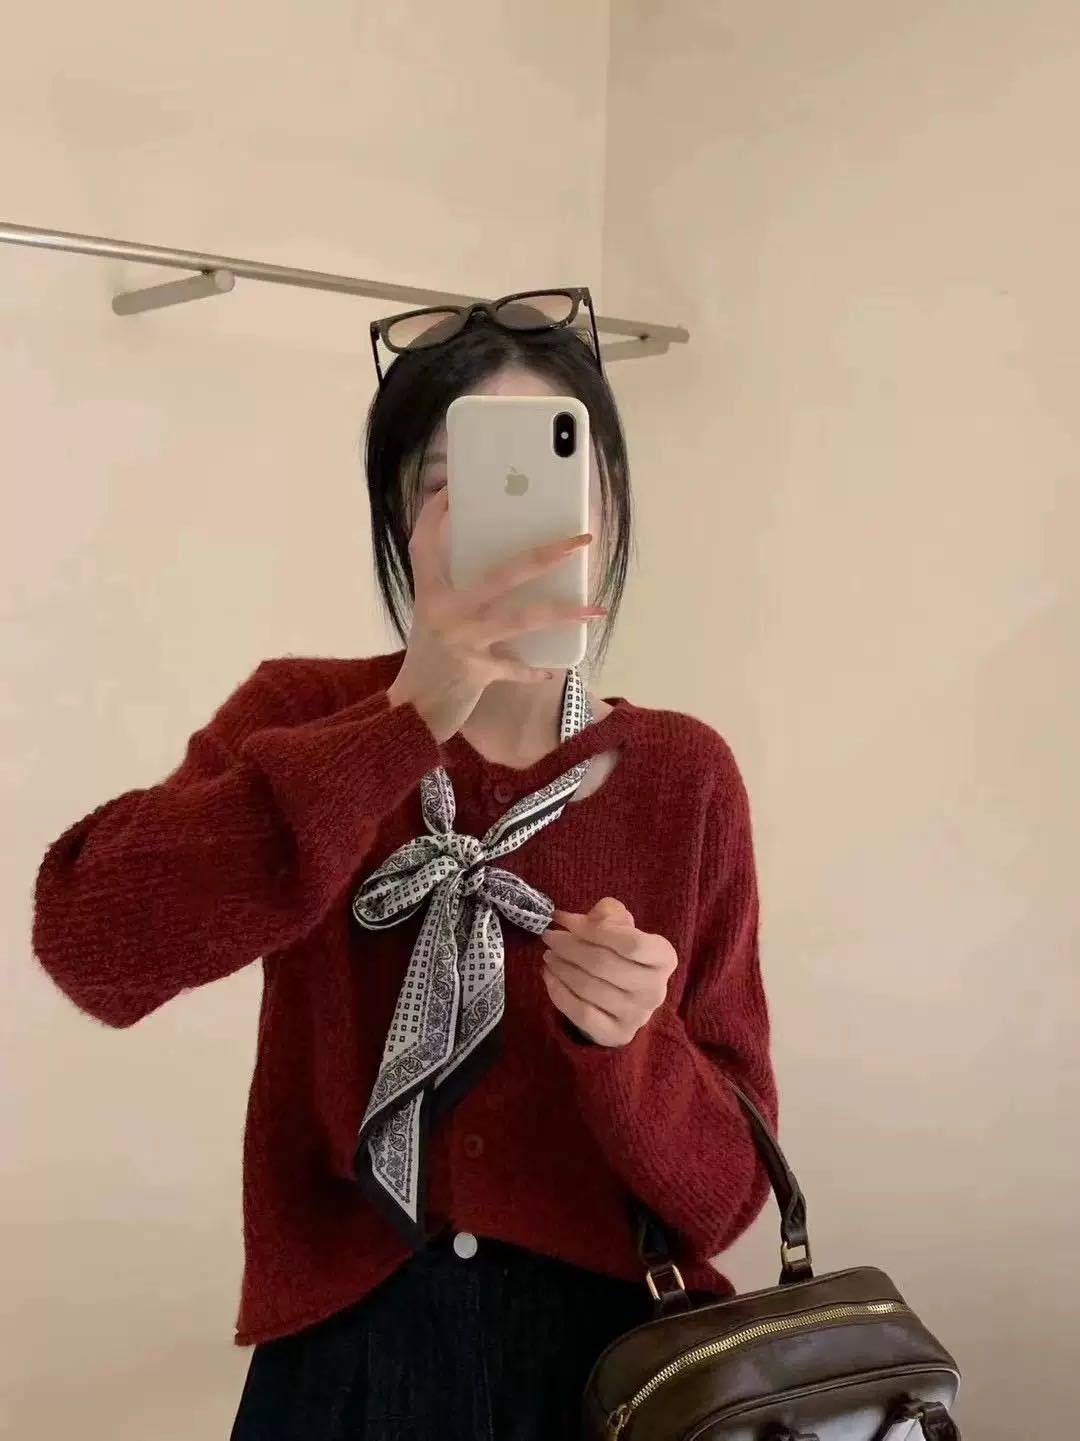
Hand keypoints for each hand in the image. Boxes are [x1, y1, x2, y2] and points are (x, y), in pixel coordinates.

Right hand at [387, 490, 603, 742]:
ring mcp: (463, 642)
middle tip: (581, 541)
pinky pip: (516, 668)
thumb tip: (504, 570)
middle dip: (547, 554)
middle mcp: (446, 612)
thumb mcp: (431, 619)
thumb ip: (456, 592)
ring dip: (563, 613)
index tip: (450, 490)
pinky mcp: (477, 672)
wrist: (409, 714)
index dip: (434, 514)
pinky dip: (534, 669)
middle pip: (503, 573)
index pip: (425, 543)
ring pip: (522, 619)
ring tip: (596, 609)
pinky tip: (554, 667)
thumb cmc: (425, 661)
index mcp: (429, 594)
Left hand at [542, 898, 677, 1047]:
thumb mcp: (621, 927)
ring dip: (562, 968)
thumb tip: (577, 920)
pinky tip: (549, 976)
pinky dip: (559, 992)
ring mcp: (638, 1016)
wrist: (627, 1000)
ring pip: (590, 988)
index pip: (631, 942)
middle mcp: (656, 989)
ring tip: (548, 955)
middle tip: (549, 937)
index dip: (593, 930)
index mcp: (664, 957)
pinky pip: (582, 1012)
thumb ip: (607, 914)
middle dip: (569, 947)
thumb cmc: (622, 955)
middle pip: (604, 964)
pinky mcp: (618, 1034)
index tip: (564, 920)